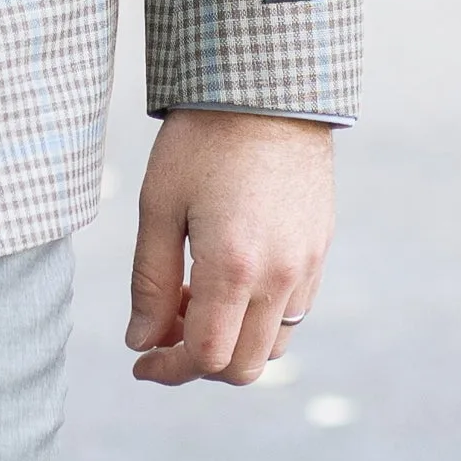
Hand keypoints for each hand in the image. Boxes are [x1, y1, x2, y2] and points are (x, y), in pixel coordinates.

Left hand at [125, 109, 333, 386]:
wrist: (266, 91)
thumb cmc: (201, 141)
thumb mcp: (158, 205)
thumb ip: (149, 281)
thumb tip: (141, 340)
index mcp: (233, 267)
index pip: (206, 357)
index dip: (169, 369)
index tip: (140, 358)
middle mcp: (281, 277)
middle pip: (243, 366)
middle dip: (196, 363)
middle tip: (159, 330)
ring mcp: (308, 267)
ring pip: (272, 345)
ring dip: (228, 341)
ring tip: (187, 296)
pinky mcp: (320, 252)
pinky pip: (292, 313)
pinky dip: (256, 318)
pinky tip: (222, 279)